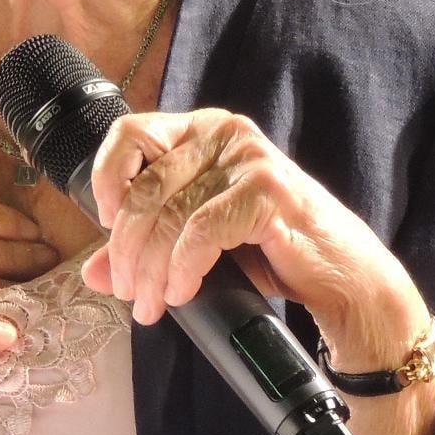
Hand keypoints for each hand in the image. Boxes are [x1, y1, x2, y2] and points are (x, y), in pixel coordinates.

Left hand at [79, 108, 423, 362]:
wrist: (342, 278)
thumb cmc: (272, 252)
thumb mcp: (199, 243)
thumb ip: (147, 247)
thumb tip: (92, 273)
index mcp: (203, 130)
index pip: (132, 133)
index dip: (108, 179)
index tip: (107, 227)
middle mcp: (225, 132)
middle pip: (145, 187)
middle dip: (128, 251)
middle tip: (128, 293)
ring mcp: (249, 158)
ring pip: (169, 216)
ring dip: (152, 270)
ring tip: (151, 305)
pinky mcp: (267, 190)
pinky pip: (202, 232)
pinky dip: (184, 268)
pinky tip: (183, 293)